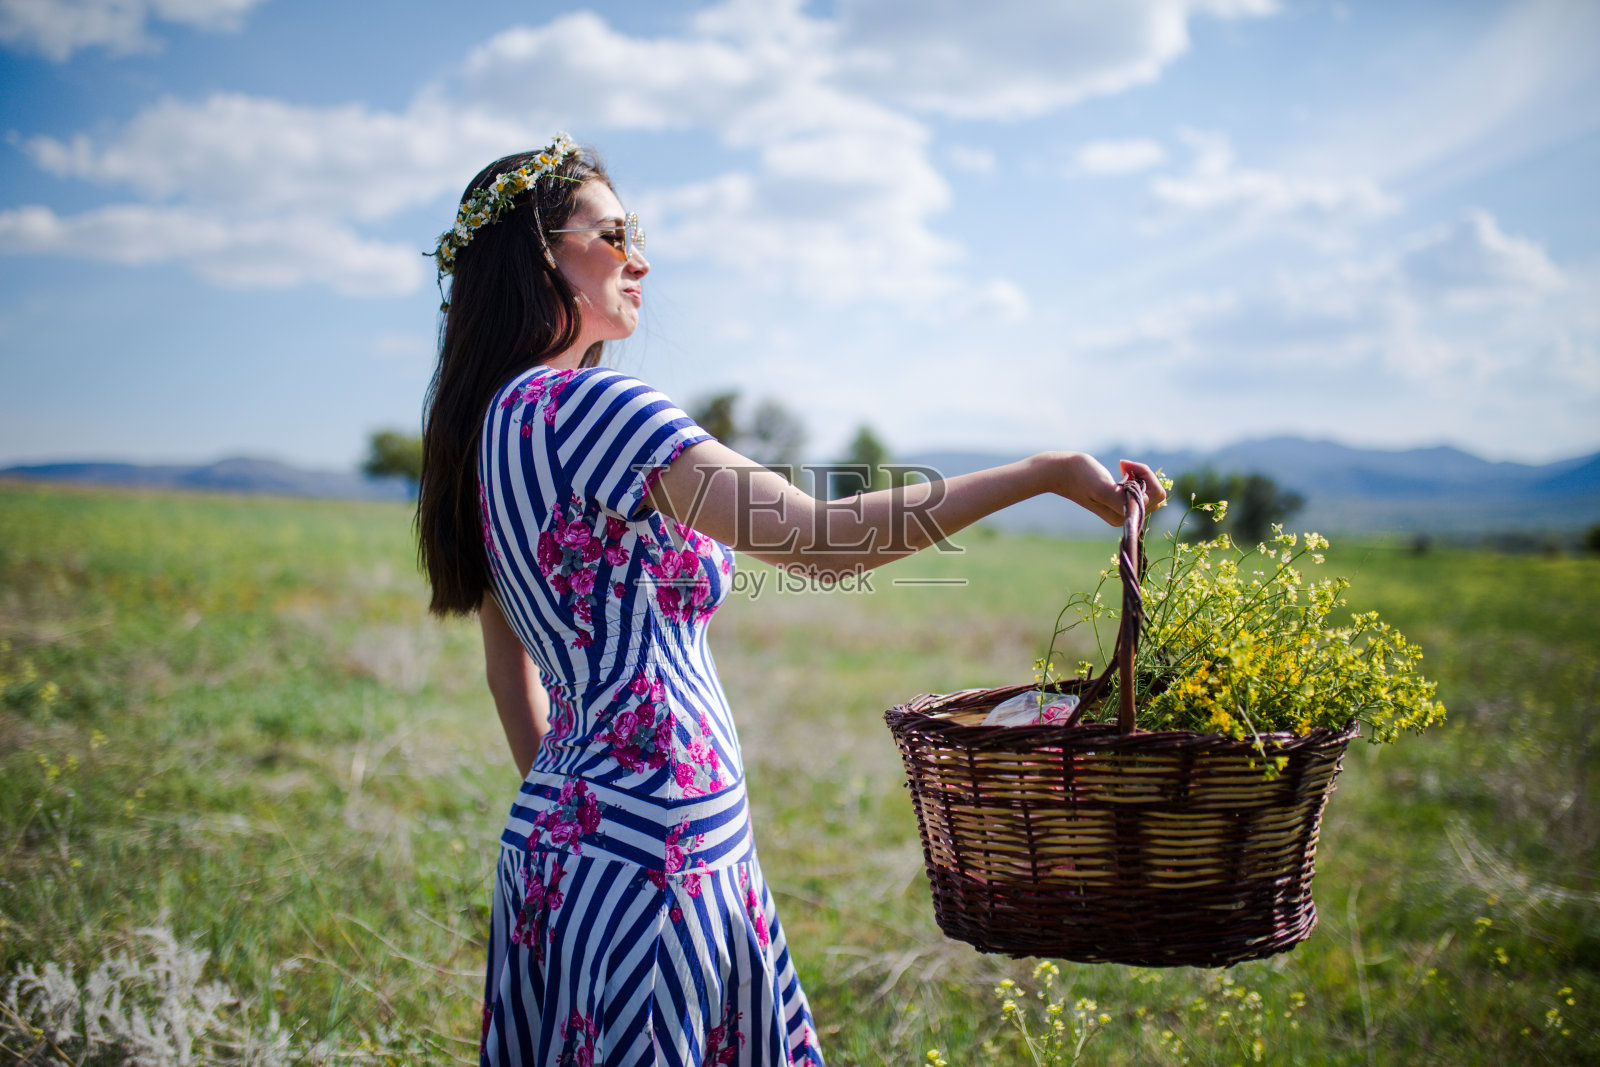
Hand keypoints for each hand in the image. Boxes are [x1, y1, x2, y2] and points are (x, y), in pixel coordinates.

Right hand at [1043, 453, 1167, 525]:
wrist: (1061, 471)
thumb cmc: (1080, 476)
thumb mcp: (1102, 488)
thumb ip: (1122, 499)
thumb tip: (1141, 504)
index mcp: (1123, 515)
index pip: (1155, 496)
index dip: (1146, 478)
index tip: (1125, 468)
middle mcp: (1125, 515)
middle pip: (1155, 494)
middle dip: (1144, 475)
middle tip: (1124, 466)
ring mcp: (1123, 507)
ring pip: (1150, 489)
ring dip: (1140, 474)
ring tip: (1123, 467)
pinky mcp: (1119, 498)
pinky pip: (1142, 487)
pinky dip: (1136, 474)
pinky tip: (1122, 470)